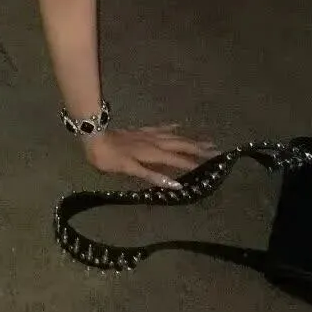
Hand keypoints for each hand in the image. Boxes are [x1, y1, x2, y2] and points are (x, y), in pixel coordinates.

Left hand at [81, 125, 219, 189]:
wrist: (93, 137)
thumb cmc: (109, 158)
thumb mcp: (129, 170)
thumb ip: (153, 177)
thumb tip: (177, 185)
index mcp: (153, 154)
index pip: (179, 161)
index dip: (195, 164)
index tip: (213, 167)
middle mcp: (154, 142)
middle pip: (181, 145)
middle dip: (199, 149)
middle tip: (217, 150)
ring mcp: (148, 135)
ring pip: (174, 136)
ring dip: (190, 139)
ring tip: (206, 140)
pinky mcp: (141, 131)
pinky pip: (160, 128)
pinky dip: (171, 128)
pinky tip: (177, 126)